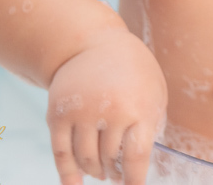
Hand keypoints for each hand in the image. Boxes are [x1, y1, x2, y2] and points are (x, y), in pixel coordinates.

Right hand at [47, 29, 167, 184]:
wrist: (92, 42)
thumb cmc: (132, 70)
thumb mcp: (154, 91)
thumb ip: (152, 124)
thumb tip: (143, 163)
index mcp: (139, 106)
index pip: (136, 157)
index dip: (134, 181)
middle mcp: (110, 110)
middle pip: (110, 159)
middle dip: (115, 172)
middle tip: (117, 174)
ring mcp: (81, 112)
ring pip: (86, 159)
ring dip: (95, 171)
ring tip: (102, 171)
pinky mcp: (58, 114)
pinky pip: (61, 154)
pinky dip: (68, 175)